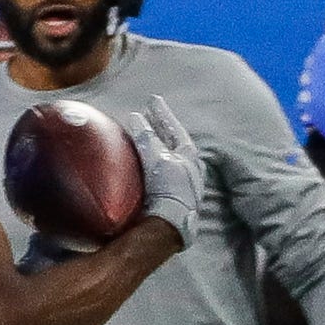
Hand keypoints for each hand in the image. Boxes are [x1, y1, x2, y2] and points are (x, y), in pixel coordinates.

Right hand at [125, 95, 201, 247]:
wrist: (170, 224)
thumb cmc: (168, 190)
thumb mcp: (157, 159)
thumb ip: (146, 138)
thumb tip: (136, 117)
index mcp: (188, 155)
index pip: (174, 128)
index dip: (162, 114)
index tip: (152, 101)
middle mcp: (188, 167)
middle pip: (173, 141)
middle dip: (160, 128)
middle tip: (147, 116)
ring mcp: (181, 182)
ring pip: (168, 157)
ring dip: (156, 146)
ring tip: (143, 138)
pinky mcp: (171, 197)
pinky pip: (161, 172)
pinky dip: (152, 163)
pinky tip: (142, 166)